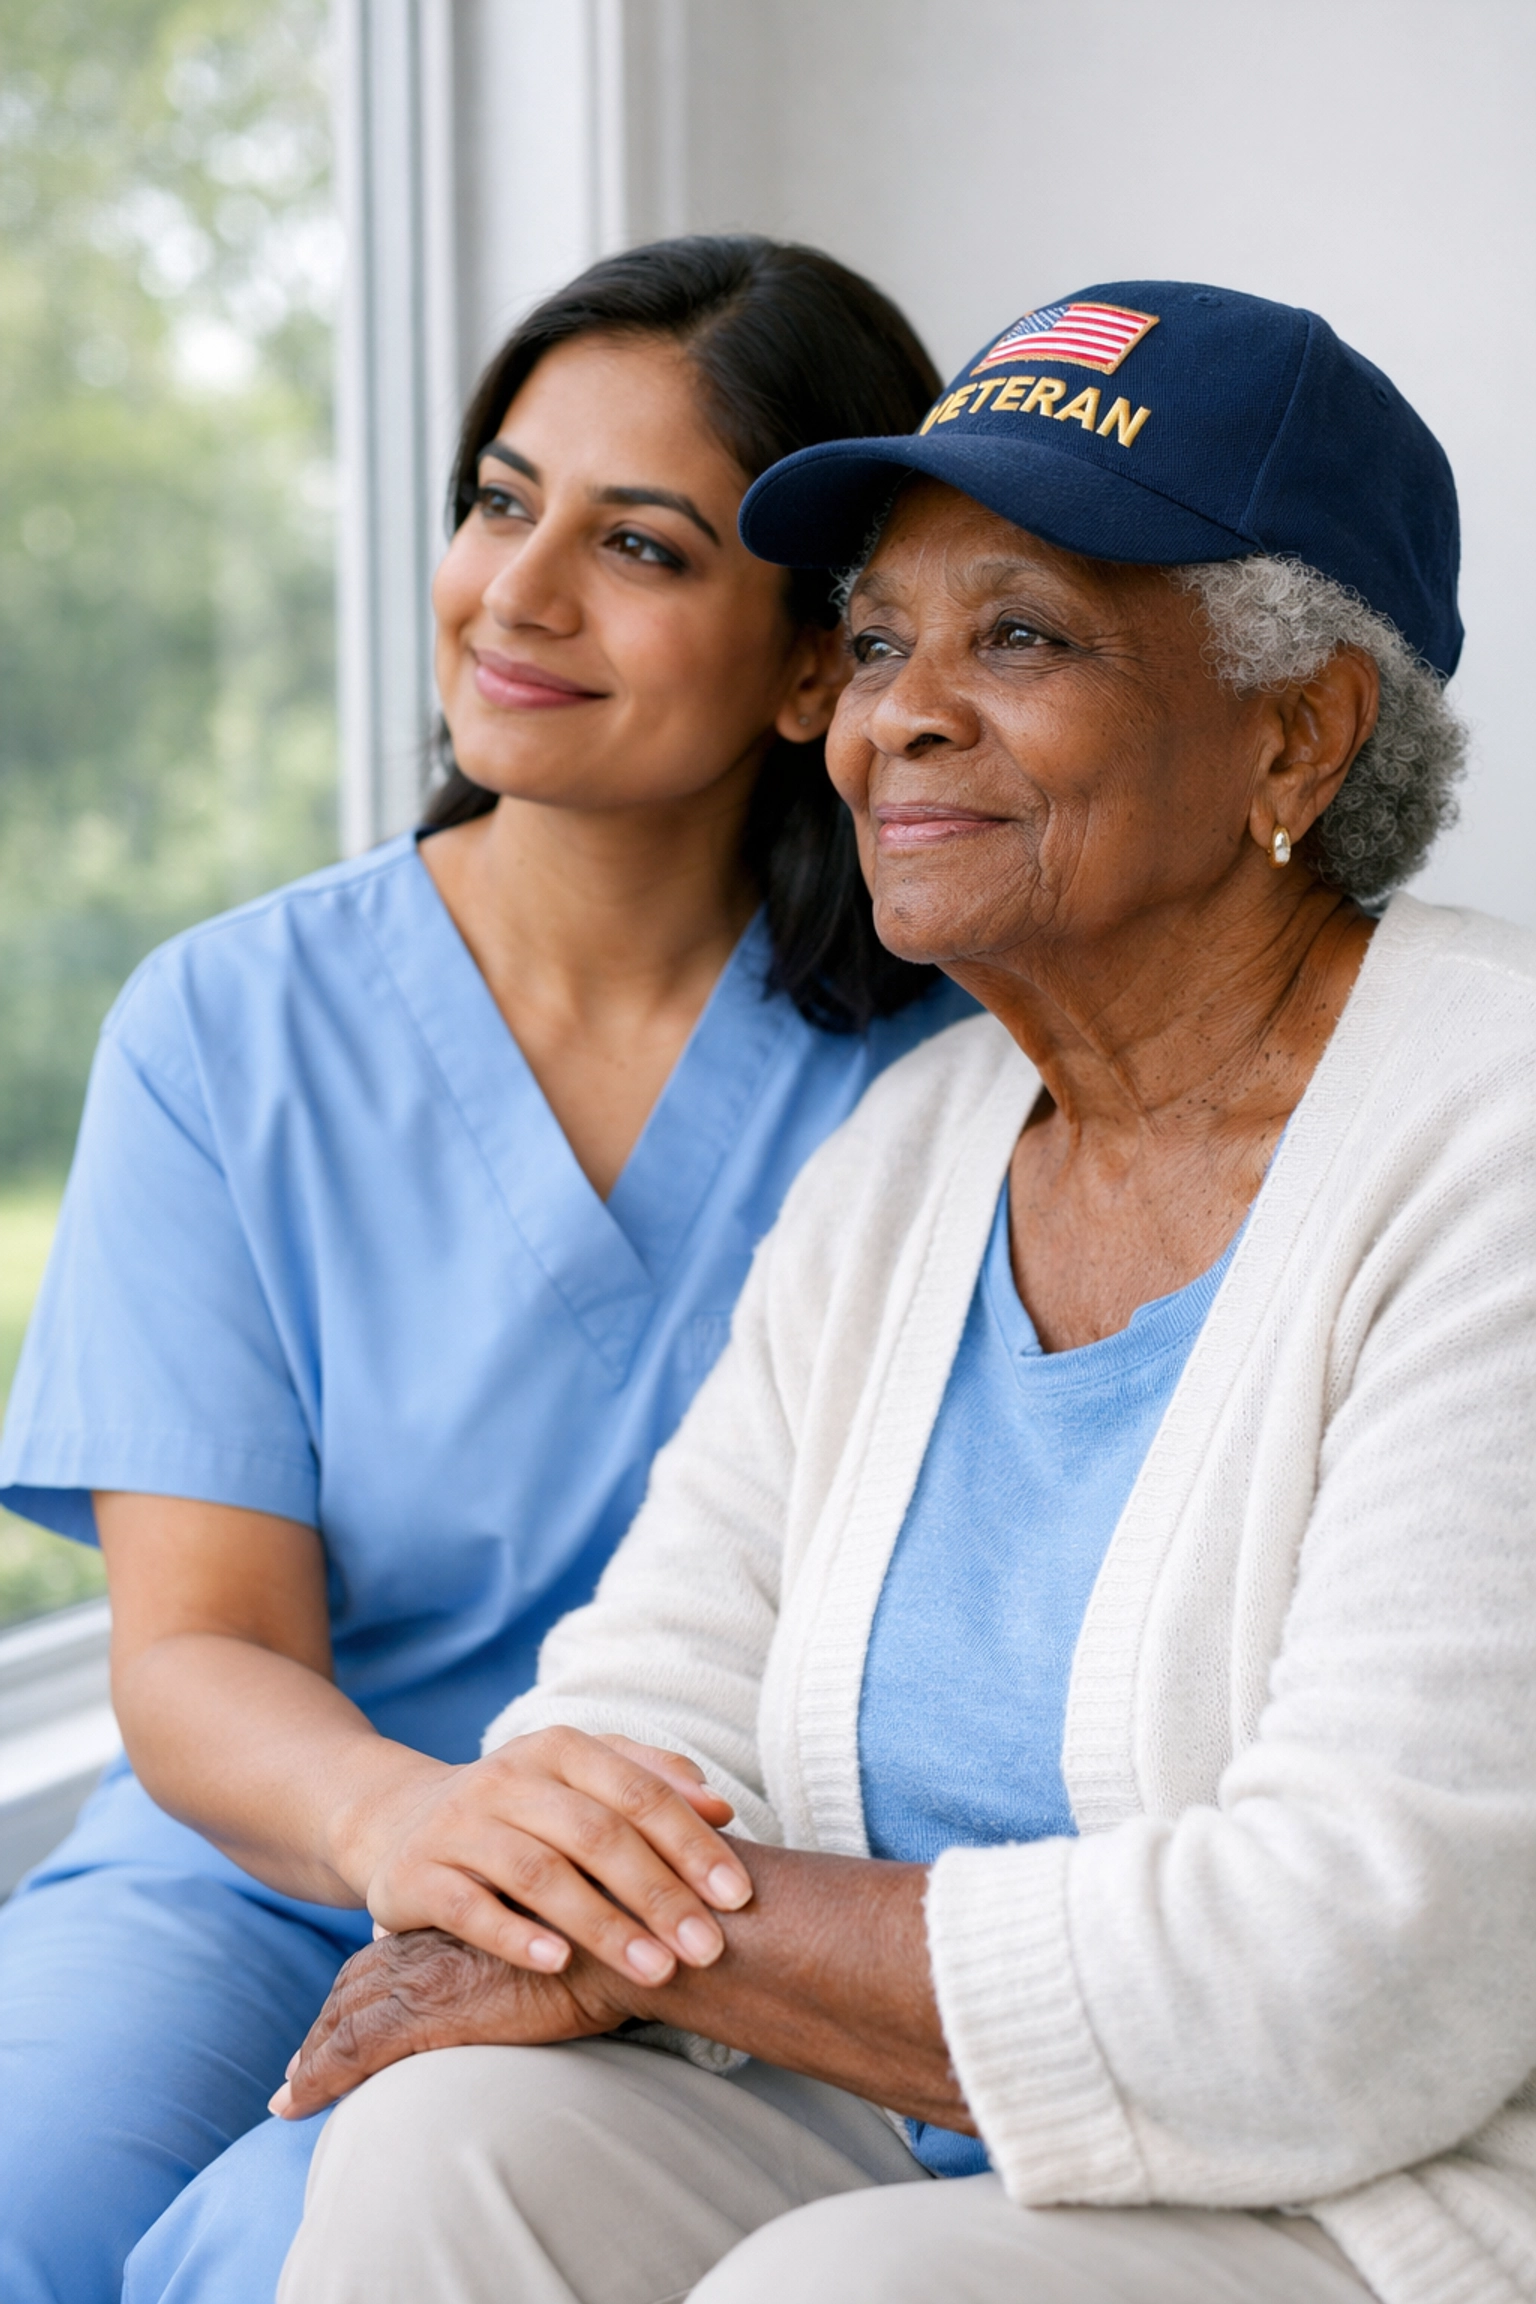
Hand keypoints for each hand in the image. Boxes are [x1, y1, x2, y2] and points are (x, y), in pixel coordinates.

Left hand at [270, 1926, 635, 2118]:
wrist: (628, 1939)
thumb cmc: (620, 1935)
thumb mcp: (573, 1929)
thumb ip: (545, 1937)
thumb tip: (552, 1961)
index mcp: (465, 1915)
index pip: (394, 1950)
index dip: (366, 1982)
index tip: (345, 2010)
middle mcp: (435, 1939)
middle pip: (361, 1981)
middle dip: (328, 2022)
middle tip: (301, 2063)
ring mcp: (427, 1973)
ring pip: (346, 2016)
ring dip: (313, 2055)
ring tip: (291, 2090)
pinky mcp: (428, 2010)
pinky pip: (352, 2049)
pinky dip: (316, 2076)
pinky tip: (293, 2102)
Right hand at [337, 1728, 753, 1990]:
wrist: (400, 1819)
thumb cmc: (522, 1808)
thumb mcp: (582, 1778)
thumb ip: (651, 1782)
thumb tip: (722, 1808)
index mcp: (560, 1748)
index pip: (638, 1793)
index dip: (692, 1845)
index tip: (739, 1898)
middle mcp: (508, 1777)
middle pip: (596, 1834)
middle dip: (660, 1894)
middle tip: (709, 1949)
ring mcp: (458, 1824)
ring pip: (540, 1873)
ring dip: (603, 1924)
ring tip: (656, 1970)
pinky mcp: (414, 1874)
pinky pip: (468, 1906)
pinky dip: (515, 1934)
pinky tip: (558, 1963)